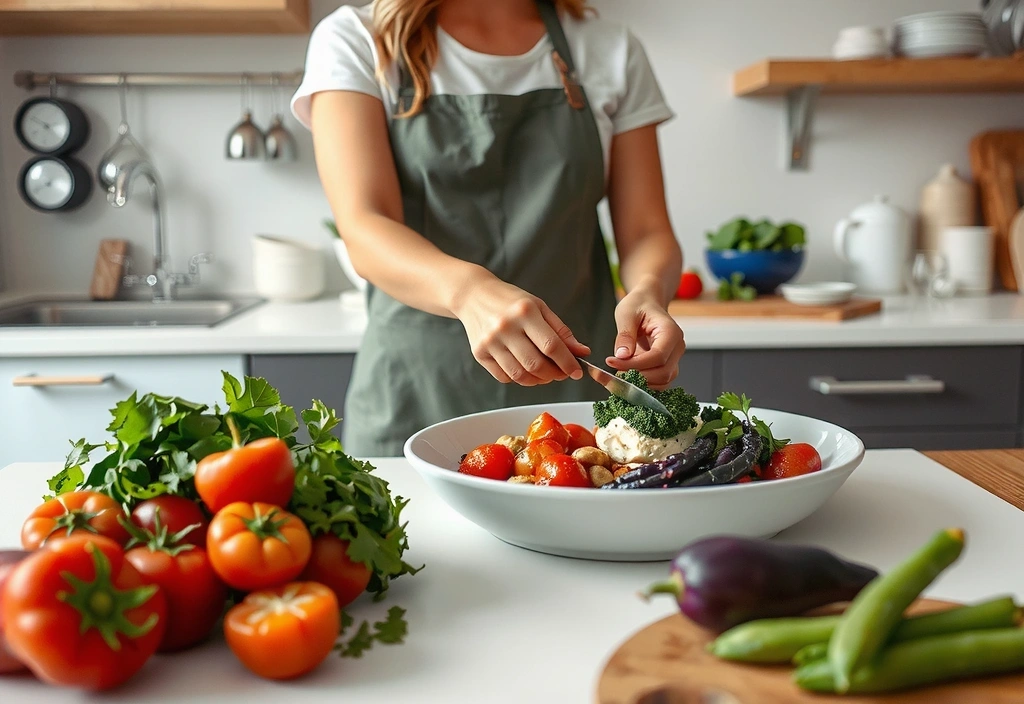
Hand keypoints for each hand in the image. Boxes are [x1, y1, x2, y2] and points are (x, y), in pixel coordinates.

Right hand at [453, 273, 589, 385]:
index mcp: (524, 312)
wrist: (474, 296)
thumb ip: (561, 331)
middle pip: (536, 364)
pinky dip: (519, 379)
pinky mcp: (479, 353)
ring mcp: (490, 342)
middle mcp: (505, 327)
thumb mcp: (539, 307)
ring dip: (538, 380)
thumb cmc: (510, 301)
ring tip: (545, 374)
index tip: (577, 372)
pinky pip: (504, 377)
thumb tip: (582, 352)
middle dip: (554, 374)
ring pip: (520, 374)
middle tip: (562, 373)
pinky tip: (525, 370)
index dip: (567, 363)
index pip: (551, 345)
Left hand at [605, 288, 684, 388]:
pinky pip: (659, 382)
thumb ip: (625, 335)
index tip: (613, 362)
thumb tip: (622, 356)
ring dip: (641, 383)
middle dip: (637, 377)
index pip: (658, 357)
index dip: (635, 364)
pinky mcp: (667, 365)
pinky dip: (644, 384)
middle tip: (613, 373)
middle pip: (663, 373)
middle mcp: (677, 347)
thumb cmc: (639, 304)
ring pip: (663, 381)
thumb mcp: (627, 313)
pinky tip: (626, 377)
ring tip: (618, 374)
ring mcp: (674, 358)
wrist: (648, 303)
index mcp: (670, 332)